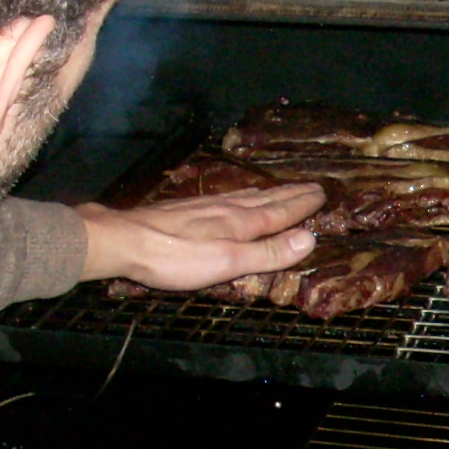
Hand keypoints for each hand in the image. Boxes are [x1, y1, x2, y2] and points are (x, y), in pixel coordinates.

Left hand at [75, 186, 327, 291]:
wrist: (124, 241)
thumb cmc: (176, 258)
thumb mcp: (228, 262)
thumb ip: (268, 252)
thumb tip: (309, 238)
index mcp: (241, 223)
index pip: (280, 211)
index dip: (303, 204)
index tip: (324, 194)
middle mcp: (227, 209)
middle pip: (266, 199)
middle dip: (291, 194)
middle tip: (314, 186)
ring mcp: (205, 207)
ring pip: (246, 197)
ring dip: (269, 193)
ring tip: (282, 189)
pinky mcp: (186, 210)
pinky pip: (227, 198)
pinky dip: (243, 196)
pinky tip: (236, 198)